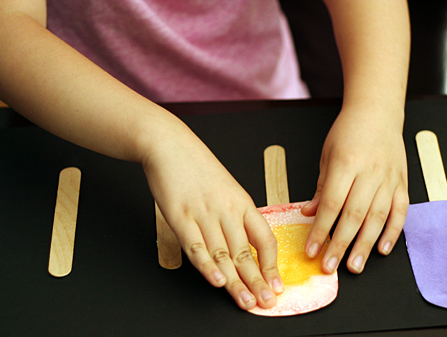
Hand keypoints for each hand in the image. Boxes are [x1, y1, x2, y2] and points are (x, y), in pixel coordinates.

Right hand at [141, 120, 282, 309]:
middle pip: (246, 252)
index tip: (276, 283)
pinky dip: (206, 266)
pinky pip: (196, 246)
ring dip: (236, 282)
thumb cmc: (198, 167)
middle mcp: (227, 210)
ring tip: (246, 302)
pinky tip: (217, 281)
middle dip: (258, 281)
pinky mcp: (180, 216)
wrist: (170, 145)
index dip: (272, 264)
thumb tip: (245, 243)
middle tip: (267, 302)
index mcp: (242, 203)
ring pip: (223, 254)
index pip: (265, 238)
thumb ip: (235, 215)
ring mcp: (204, 214)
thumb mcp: (226, 188)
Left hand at [301, 108, 408, 273]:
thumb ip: (322, 187)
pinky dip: (393, 232)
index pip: (332, 204)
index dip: (321, 230)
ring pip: (378, 218)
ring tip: (355, 266)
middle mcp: (370, 173)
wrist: (378, 112)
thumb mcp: (327, 156)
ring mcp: (389, 179)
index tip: (311, 250)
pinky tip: (383, 249)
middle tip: (329, 266)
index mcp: (346, 164)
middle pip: (354, 216)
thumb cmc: (348, 132)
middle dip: (340, 244)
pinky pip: (400, 211)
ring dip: (365, 245)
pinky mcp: (402, 183)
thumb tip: (309, 214)